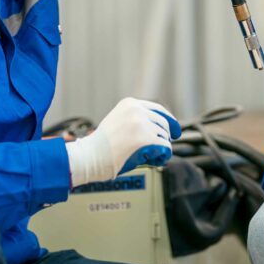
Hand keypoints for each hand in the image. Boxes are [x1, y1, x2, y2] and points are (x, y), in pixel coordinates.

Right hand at [65, 98, 181, 186]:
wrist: (88, 157)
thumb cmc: (101, 146)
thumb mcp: (119, 122)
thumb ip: (137, 121)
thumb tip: (162, 129)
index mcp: (130, 104)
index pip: (158, 109)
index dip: (169, 120)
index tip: (175, 130)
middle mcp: (136, 110)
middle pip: (164, 123)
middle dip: (165, 137)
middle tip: (161, 148)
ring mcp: (141, 123)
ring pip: (165, 136)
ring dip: (161, 148)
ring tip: (150, 156)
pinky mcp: (145, 138)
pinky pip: (165, 147)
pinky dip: (163, 155)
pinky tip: (154, 160)